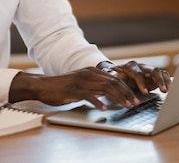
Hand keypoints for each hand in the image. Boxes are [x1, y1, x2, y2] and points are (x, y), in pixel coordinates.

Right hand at [8, 67, 139, 109]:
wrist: (43, 85)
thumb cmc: (62, 86)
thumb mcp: (81, 82)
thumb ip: (95, 83)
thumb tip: (110, 87)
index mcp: (92, 71)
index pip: (114, 79)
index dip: (126, 88)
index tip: (134, 97)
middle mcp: (88, 74)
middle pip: (113, 82)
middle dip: (126, 93)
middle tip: (134, 103)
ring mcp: (81, 81)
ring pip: (105, 87)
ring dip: (118, 97)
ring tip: (126, 105)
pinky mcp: (74, 89)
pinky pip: (89, 95)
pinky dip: (98, 101)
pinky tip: (104, 108)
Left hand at [100, 60, 171, 95]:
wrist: (116, 73)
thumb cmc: (113, 75)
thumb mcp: (110, 75)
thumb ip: (112, 75)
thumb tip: (114, 75)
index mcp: (130, 66)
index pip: (138, 74)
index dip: (142, 82)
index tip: (145, 92)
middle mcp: (141, 67)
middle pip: (153, 70)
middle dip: (159, 80)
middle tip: (163, 90)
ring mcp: (148, 71)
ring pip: (160, 72)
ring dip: (165, 81)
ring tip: (168, 90)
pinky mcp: (153, 77)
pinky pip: (163, 76)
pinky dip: (167, 81)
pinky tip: (170, 88)